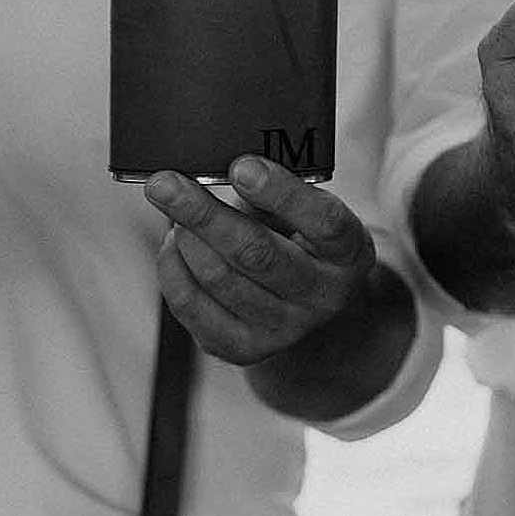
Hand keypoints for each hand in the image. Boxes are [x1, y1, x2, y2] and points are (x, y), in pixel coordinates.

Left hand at [147, 156, 375, 365]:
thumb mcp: (310, 213)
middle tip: (165, 184)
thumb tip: (218, 169)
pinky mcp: (244, 349)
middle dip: (204, 214)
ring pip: (218, 278)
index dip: (282, 193)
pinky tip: (176, 245)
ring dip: (186, 238)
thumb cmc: (305, 242)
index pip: (323, 222)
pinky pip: (191, 306)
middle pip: (257, 254)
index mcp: (349, 252)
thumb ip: (276, 193)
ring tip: (176, 211)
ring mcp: (285, 329)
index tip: (242, 166)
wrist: (312, 306)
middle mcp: (323, 296)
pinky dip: (173, 267)